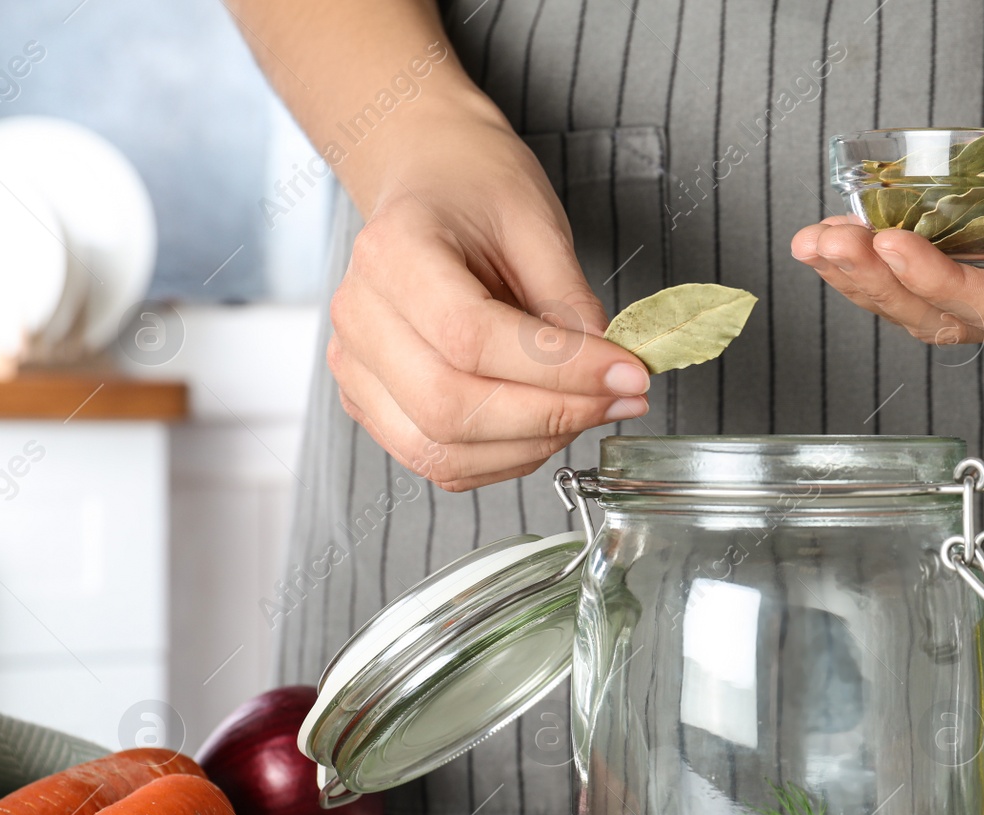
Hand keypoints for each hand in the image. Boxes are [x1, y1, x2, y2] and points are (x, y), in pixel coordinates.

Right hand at [327, 106, 650, 490]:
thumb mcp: (536, 224)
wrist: (429, 183)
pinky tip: (544, 426)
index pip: (472, 337)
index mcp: (392, 252)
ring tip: (586, 411)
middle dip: (550, 416)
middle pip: (449, 406)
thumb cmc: (475, 193)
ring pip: (440, 449)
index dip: (559, 369)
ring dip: (529, 446)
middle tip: (617, 400)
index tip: (627, 375)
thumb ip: (569, 303)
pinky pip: (437, 460)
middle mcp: (359, 315)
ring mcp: (356, 366)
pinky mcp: (370, 402)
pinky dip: (501, 459)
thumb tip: (609, 376)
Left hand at [791, 10, 983, 342]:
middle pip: (945, 313)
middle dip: (881, 285)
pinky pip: (914, 260)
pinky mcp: (971, 234)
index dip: (939, 283)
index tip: (892, 245)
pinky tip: (835, 229)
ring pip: (919, 296)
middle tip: (832, 246)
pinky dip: (870, 250)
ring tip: (816, 242)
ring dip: (862, 275)